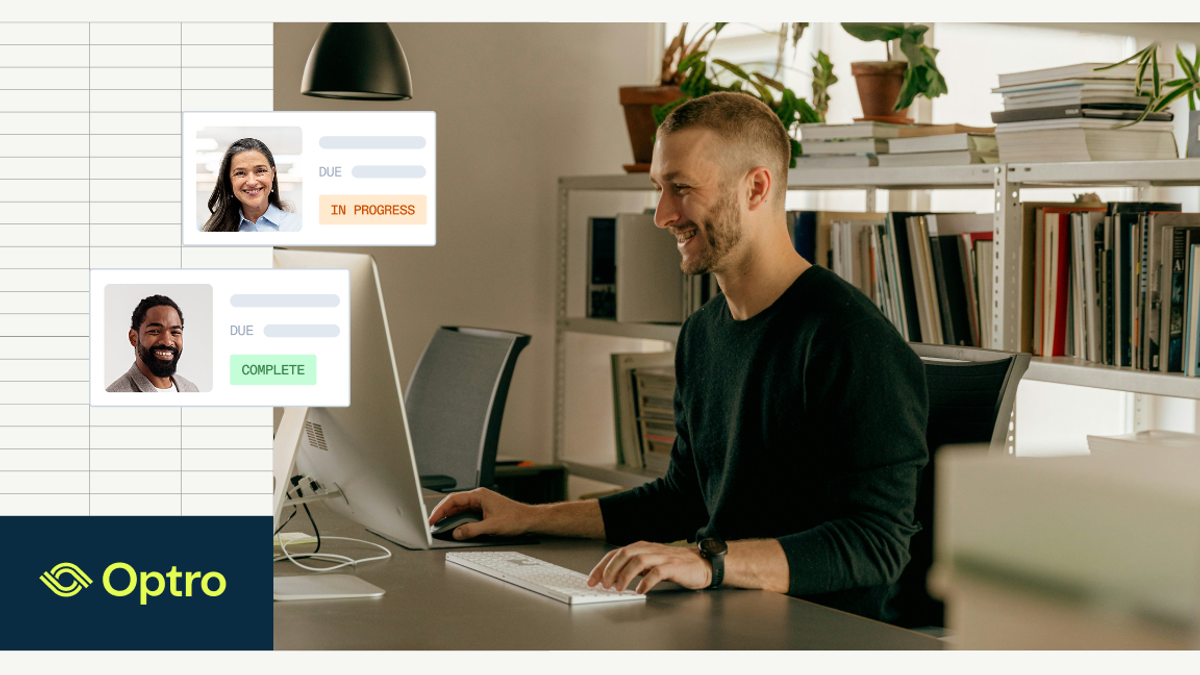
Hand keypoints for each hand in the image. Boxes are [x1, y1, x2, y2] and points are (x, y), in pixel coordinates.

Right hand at [427, 488, 533, 539]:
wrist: (529, 519)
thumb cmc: (516, 518)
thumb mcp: (492, 527)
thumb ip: (472, 530)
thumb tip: (456, 533)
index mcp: (479, 495)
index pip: (453, 499)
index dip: (440, 509)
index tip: (432, 519)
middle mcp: (478, 497)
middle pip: (454, 503)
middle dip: (442, 513)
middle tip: (432, 524)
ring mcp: (480, 503)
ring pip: (459, 509)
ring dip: (449, 517)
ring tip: (440, 526)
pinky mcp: (483, 510)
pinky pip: (465, 514)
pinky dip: (458, 520)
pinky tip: (453, 527)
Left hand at [587, 541, 711, 593]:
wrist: (702, 564)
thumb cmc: (675, 565)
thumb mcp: (650, 563)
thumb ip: (633, 567)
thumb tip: (612, 578)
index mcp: (642, 547)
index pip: (616, 553)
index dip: (602, 566)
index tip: (592, 579)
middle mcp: (650, 549)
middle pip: (624, 554)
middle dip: (610, 570)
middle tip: (604, 585)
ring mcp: (662, 556)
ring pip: (638, 560)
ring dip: (625, 575)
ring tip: (619, 589)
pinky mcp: (674, 566)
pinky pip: (657, 572)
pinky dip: (646, 581)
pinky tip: (641, 590)